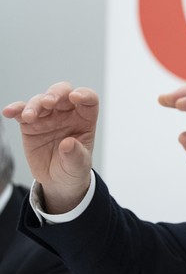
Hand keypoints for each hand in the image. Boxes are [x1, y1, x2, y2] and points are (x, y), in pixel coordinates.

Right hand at [2, 82, 97, 212]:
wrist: (57, 180)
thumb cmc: (73, 167)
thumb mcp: (79, 165)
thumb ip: (76, 155)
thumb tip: (68, 144)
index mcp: (85, 119)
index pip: (89, 100)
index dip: (84, 95)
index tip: (76, 97)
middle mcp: (67, 113)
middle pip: (63, 93)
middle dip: (55, 94)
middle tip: (48, 103)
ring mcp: (48, 117)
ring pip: (40, 100)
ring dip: (34, 105)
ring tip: (29, 117)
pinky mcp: (30, 124)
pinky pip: (21, 112)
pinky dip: (16, 109)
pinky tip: (9, 112)